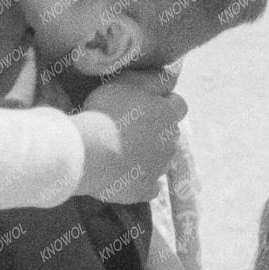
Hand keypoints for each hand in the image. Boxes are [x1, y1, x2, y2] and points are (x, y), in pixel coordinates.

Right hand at [72, 67, 186, 204]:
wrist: (89, 152)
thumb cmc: (106, 112)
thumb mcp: (128, 82)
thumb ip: (154, 80)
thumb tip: (173, 79)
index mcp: (168, 114)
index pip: (179, 105)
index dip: (163, 103)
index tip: (144, 104)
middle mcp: (170, 142)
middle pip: (169, 134)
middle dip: (155, 131)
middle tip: (128, 128)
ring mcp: (159, 168)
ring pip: (160, 160)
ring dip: (148, 156)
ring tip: (122, 152)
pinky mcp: (145, 190)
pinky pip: (150, 187)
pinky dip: (142, 182)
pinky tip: (126, 176)